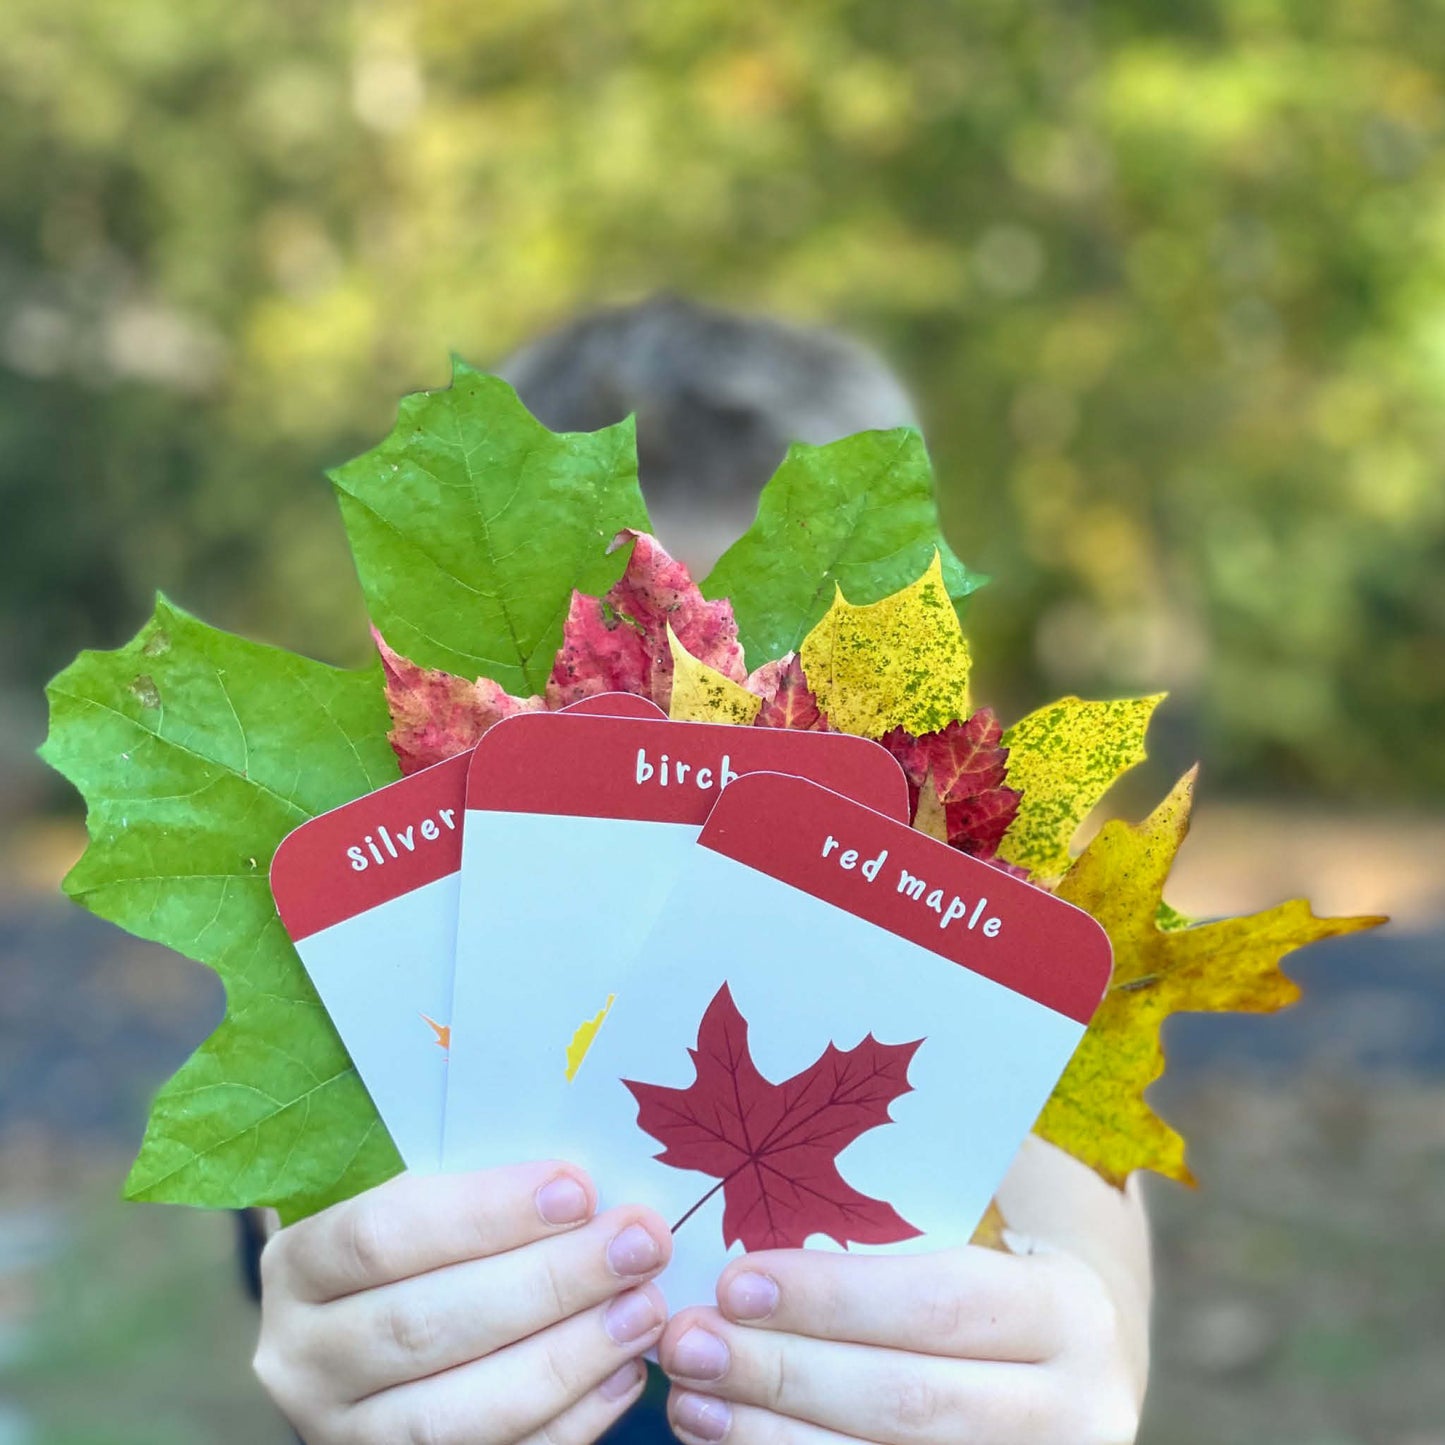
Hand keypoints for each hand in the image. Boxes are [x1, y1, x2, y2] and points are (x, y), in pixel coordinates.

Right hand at [253, 1163, 670, 1444]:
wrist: (358, 1339)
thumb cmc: (408, 1246)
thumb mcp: (410, 1199)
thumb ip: (471, 1187)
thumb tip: (583, 1182)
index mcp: (301, 1267)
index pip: (383, 1235)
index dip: (485, 1213)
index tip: (577, 1188)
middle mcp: (307, 1360)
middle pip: (428, 1325)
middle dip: (549, 1282)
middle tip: (638, 1243)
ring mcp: (348, 1436)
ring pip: (461, 1413)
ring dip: (569, 1356)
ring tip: (644, 1307)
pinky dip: (570, 1421)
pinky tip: (626, 1372)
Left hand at [658, 1242, 1142, 1444]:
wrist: (1072, 1366)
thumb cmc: (997, 1272)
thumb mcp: (982, 1230)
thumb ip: (897, 1220)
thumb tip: (752, 1196)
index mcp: (1066, 1311)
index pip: (939, 1305)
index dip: (831, 1300)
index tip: (735, 1283)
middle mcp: (1070, 1409)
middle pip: (906, 1401)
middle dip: (782, 1374)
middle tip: (689, 1343)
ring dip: (767, 1438)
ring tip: (688, 1400)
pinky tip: (727, 1441)